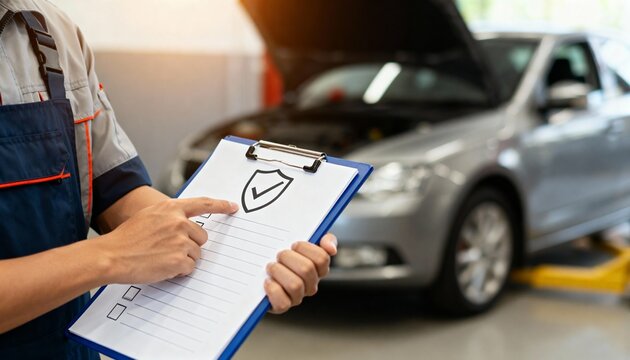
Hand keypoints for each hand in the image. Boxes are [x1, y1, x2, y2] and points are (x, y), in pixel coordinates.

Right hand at [96, 197, 237, 283]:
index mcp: (171, 208)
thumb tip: (186, 224)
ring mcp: (180, 241)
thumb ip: (170, 216)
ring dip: (184, 259)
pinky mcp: (179, 259)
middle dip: (191, 245)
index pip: (203, 204)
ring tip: (162, 258)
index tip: (232, 207)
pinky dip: (179, 271)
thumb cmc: (126, 239)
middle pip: (202, 237)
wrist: (111, 256)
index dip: (221, 206)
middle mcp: (178, 222)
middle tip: (169, 250)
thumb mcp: (149, 216)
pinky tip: (163, 268)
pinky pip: (190, 268)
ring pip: (197, 254)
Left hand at [264, 233, 337, 313]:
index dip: (306, 248)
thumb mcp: (304, 238)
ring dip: (279, 271)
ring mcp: (297, 296)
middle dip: (289, 257)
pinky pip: (283, 303)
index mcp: (318, 268)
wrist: (258, 266)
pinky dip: (273, 289)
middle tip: (279, 254)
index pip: (322, 258)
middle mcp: (310, 284)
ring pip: (295, 285)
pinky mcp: (282, 306)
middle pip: (307, 269)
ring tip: (271, 266)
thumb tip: (331, 249)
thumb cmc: (284, 252)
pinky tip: (267, 280)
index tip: (293, 244)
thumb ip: (324, 238)